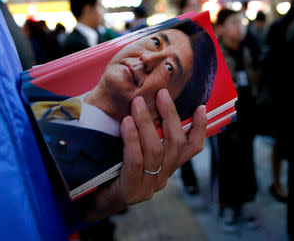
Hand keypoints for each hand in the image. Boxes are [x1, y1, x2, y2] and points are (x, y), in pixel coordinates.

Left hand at [80, 89, 206, 222]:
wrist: (92, 200)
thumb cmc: (111, 169)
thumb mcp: (133, 150)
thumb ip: (144, 135)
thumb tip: (147, 102)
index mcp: (167, 167)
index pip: (191, 148)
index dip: (199, 128)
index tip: (201, 107)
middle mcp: (162, 177)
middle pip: (176, 144)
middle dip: (170, 115)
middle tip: (161, 93)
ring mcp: (148, 186)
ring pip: (156, 150)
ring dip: (147, 122)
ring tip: (138, 103)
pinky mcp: (131, 191)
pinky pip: (135, 160)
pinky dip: (132, 139)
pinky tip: (126, 122)